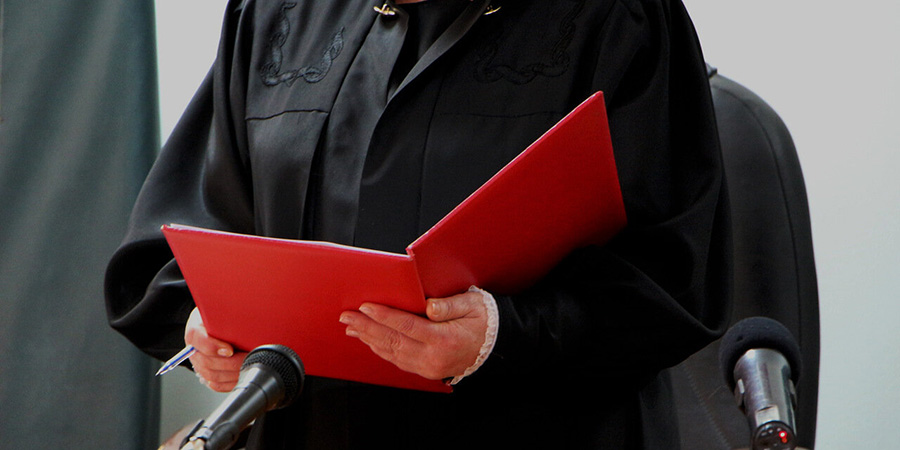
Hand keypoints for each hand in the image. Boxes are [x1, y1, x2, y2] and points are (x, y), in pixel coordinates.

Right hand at [184, 307, 247, 391]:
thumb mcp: (221, 311)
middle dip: (231, 363)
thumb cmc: (220, 317)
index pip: (197, 339)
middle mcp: (194, 350)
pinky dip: (231, 382)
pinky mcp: (208, 375)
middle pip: (207, 362)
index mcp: (195, 332)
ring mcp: (200, 364)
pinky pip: (217, 385)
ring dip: (234, 373)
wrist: (217, 325)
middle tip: (249, 358)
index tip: (229, 349)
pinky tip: (244, 375)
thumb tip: (244, 313)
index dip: (212, 347)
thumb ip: (226, 314)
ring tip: (250, 366)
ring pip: (213, 376)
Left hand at [339, 290, 488, 379]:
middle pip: (393, 341)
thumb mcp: (472, 305)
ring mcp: (428, 367)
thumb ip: (450, 304)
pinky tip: (370, 340)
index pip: (407, 326)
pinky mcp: (426, 371)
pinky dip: (381, 349)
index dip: (384, 316)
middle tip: (347, 316)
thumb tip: (428, 306)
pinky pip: (398, 360)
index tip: (365, 307)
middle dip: (367, 327)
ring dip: (369, 339)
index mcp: (444, 339)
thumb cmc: (483, 320)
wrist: (496, 346)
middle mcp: (433, 357)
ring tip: (352, 327)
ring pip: (392, 353)